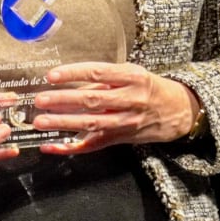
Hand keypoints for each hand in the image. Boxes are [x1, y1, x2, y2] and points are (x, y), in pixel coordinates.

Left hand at [29, 62, 201, 153]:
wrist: (179, 111)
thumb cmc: (150, 88)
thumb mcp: (132, 74)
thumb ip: (104, 78)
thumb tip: (70, 83)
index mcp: (132, 78)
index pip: (98, 73)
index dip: (74, 74)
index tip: (52, 76)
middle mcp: (130, 100)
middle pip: (92, 101)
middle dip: (63, 101)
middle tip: (40, 100)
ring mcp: (126, 122)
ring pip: (91, 124)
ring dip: (63, 123)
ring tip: (41, 121)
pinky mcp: (121, 138)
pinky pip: (93, 145)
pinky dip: (71, 147)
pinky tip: (51, 146)